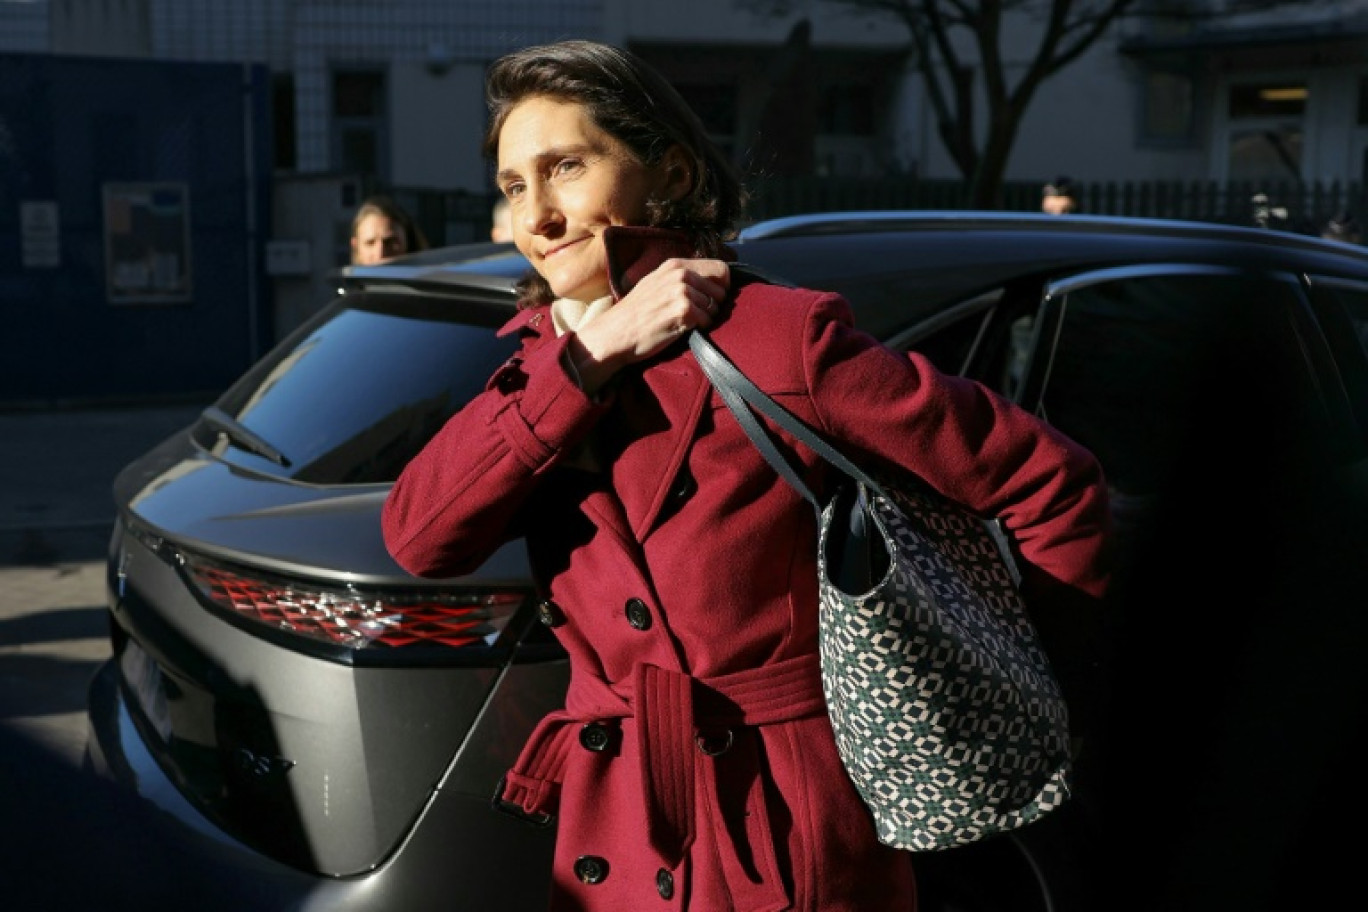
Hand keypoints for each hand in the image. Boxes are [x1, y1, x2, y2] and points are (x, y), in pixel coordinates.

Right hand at [570, 258, 728, 392]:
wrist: (615, 334)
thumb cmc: (635, 314)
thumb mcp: (656, 283)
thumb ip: (680, 278)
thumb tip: (711, 280)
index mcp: (675, 265)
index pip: (720, 268)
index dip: (722, 286)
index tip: (712, 298)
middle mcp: (681, 274)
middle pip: (722, 289)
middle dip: (714, 304)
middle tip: (695, 315)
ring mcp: (682, 291)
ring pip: (715, 307)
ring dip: (705, 318)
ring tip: (683, 323)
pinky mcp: (684, 311)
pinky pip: (707, 321)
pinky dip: (698, 329)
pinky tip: (680, 330)